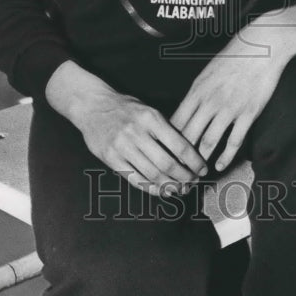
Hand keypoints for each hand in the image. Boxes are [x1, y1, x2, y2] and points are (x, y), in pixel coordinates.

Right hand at [45, 61, 207, 197]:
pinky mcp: (111, 158)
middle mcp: (137, 132)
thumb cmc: (126, 108)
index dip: (194, 161)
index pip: (179, 145)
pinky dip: (151, 188)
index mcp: (151, 118)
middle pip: (167, 164)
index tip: (202, 170)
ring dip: (170, 186)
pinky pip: (135, 179)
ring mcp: (122, 146)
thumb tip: (189, 154)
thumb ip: (165, 129)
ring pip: (152, 174)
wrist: (93, 105)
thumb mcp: (148, 110)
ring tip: (180, 189)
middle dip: (184, 177)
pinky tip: (161, 190)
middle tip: (192, 183)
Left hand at [170, 5, 295, 172]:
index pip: (175, 121)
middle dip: (180, 157)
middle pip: (188, 135)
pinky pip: (234, 141)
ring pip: (208, 142)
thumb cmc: (235, 56)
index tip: (164, 154)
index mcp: (197, 90)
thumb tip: (186, 110)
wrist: (264, 45)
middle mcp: (210, 100)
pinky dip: (225, 157)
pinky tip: (219, 165)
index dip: (167, 141)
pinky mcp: (248, 113)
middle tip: (176, 171)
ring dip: (201, 161)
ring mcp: (229, 108)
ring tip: (195, 174)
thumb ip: (198, 93)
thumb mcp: (208, 72)